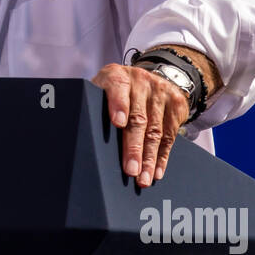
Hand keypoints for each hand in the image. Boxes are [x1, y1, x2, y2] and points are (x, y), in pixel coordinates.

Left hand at [91, 63, 191, 187]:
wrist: (151, 77)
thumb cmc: (116, 92)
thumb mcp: (102, 89)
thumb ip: (94, 106)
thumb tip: (77, 135)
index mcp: (117, 76)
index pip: (117, 88)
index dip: (118, 106)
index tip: (117, 123)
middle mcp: (141, 81)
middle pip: (138, 118)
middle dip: (133, 147)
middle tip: (130, 170)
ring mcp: (161, 92)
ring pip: (156, 131)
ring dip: (149, 159)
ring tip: (143, 179)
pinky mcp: (176, 104)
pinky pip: (170, 136)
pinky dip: (162, 157)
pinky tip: (156, 172)